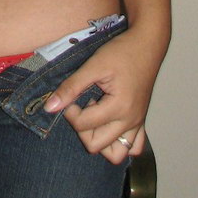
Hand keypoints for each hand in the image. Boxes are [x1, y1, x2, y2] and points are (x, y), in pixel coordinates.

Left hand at [43, 31, 162, 162]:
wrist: (147, 43)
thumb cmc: (122, 51)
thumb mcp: (93, 65)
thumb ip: (71, 87)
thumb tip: (50, 107)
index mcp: (119, 107)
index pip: (84, 125)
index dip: (70, 112)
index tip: (71, 97)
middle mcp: (130, 120)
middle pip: (96, 145)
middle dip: (82, 129)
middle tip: (82, 107)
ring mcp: (137, 123)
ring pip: (116, 154)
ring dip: (100, 141)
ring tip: (95, 118)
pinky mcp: (141, 120)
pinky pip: (133, 147)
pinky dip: (119, 143)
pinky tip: (108, 125)